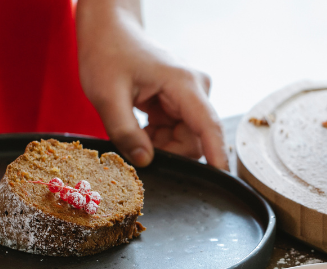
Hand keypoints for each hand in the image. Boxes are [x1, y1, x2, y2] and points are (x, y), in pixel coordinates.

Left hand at [76, 0, 227, 169]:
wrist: (109, 32)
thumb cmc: (107, 53)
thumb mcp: (106, 95)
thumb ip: (125, 132)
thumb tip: (145, 161)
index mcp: (183, 84)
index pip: (209, 126)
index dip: (217, 154)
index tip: (221, 179)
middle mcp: (196, 89)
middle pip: (195, 139)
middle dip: (167, 150)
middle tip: (135, 143)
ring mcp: (190, 96)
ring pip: (185, 139)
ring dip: (160, 144)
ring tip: (134, 127)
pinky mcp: (182, 102)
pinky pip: (177, 133)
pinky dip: (157, 137)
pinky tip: (140, 124)